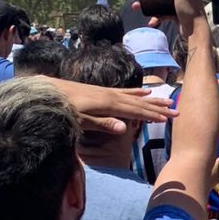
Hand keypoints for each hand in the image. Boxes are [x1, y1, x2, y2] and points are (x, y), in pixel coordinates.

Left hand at [57, 81, 177, 135]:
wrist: (43, 91)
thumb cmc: (59, 109)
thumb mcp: (78, 120)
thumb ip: (101, 124)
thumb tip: (124, 128)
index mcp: (107, 104)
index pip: (134, 111)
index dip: (151, 115)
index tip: (168, 119)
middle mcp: (109, 95)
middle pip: (138, 102)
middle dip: (157, 107)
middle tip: (175, 110)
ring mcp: (105, 92)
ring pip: (133, 96)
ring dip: (150, 99)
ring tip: (165, 100)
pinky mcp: (99, 91)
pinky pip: (123, 91)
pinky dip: (135, 92)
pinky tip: (143, 91)